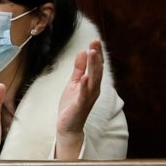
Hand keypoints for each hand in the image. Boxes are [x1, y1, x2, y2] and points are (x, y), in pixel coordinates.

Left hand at [55, 39, 102, 159]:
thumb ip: (79, 69)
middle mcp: (93, 89)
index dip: (96, 53)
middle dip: (97, 56)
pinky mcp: (80, 105)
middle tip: (96, 42)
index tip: (96, 40)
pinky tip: (85, 77)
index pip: (96, 65)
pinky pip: (84, 94)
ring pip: (94, 80)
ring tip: (92, 54)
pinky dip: (85, 85)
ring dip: (94, 66)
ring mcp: (88, 97)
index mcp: (92, 83)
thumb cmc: (72, 104)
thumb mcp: (74, 82)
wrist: (67, 125)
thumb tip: (83, 52)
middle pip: (97, 70)